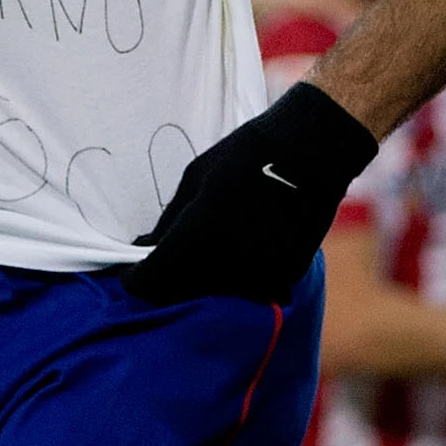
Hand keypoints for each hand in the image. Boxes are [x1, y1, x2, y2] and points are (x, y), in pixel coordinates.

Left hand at [126, 82, 379, 304]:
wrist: (312, 153)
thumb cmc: (246, 155)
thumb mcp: (196, 177)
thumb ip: (169, 220)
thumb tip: (144, 247)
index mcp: (198, 236)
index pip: (151, 281)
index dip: (136, 279)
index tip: (133, 272)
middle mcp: (227, 263)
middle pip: (181, 292)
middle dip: (170, 278)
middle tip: (173, 255)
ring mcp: (258, 274)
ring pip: (216, 293)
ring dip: (206, 278)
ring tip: (215, 245)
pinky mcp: (284, 278)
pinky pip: (250, 287)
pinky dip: (241, 274)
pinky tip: (247, 245)